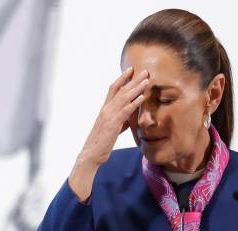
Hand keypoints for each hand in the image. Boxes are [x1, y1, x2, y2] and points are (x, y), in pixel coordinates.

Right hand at [69, 67, 147, 201]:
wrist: (91, 154)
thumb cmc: (101, 143)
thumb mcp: (112, 129)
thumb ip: (120, 121)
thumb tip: (130, 118)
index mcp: (104, 109)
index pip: (113, 88)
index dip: (122, 78)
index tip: (131, 69)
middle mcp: (106, 109)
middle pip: (120, 89)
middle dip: (133, 79)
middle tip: (144, 70)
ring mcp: (109, 115)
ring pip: (124, 97)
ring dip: (136, 87)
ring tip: (146, 80)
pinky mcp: (113, 124)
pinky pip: (125, 110)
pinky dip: (134, 102)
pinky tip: (142, 97)